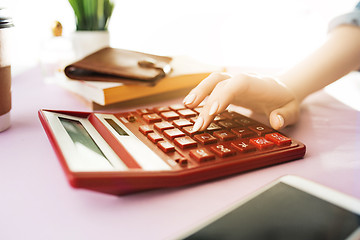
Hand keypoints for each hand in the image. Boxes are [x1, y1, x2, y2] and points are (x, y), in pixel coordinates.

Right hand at [183, 72, 299, 130]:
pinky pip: (211, 87)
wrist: (282, 89)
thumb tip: (276, 120)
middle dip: (207, 103)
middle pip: (220, 85)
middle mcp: (243, 80)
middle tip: (198, 125)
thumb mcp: (292, 111)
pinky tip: (190, 105)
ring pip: (212, 81)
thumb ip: (285, 115)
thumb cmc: (285, 101)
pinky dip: (200, 94)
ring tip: (186, 106)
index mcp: (258, 84)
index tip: (213, 112)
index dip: (224, 95)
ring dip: (198, 92)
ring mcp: (233, 83)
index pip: (238, 84)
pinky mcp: (227, 88)